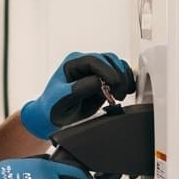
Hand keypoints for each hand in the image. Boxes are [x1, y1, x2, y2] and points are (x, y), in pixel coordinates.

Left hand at [20, 52, 135, 139]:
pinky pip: (120, 74)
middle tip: (119, 94)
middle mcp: (85, 64)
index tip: (115, 84)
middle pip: (110, 60)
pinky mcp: (104, 80)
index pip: (95, 60)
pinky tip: (126, 91)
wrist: (53, 118)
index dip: (108, 71)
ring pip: (117, 66)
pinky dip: (126, 81)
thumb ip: (79, 88)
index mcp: (72, 63)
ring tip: (122, 94)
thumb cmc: (52, 107)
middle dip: (118, 76)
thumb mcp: (61, 98)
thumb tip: (99, 81)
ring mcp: (95, 71)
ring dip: (124, 78)